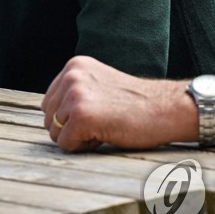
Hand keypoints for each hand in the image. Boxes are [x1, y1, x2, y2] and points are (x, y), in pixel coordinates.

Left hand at [41, 56, 191, 151]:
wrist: (166, 108)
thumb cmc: (136, 104)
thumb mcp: (99, 84)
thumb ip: (75, 91)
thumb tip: (48, 114)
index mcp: (74, 66)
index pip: (48, 102)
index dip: (68, 117)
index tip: (97, 113)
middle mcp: (71, 76)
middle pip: (48, 117)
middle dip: (70, 128)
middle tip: (102, 121)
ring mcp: (75, 95)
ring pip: (54, 132)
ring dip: (78, 138)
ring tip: (104, 126)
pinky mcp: (82, 116)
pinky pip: (66, 144)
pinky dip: (83, 147)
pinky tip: (105, 134)